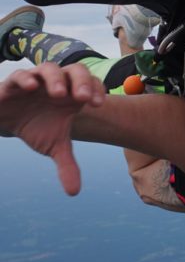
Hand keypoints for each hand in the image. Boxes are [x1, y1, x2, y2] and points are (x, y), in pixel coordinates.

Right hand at [0, 63, 104, 194]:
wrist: (5, 122)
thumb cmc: (36, 127)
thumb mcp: (51, 146)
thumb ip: (66, 164)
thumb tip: (74, 192)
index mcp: (72, 94)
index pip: (92, 84)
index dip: (97, 90)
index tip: (98, 105)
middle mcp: (58, 83)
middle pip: (76, 70)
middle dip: (82, 81)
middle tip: (82, 98)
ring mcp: (36, 81)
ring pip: (49, 68)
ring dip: (56, 79)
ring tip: (60, 95)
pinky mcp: (13, 84)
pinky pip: (21, 75)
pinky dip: (27, 79)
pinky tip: (32, 88)